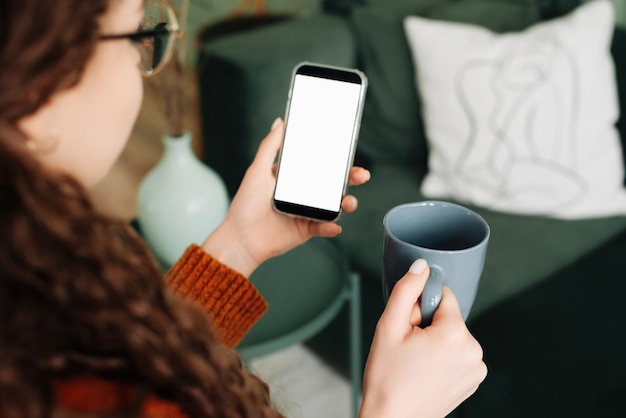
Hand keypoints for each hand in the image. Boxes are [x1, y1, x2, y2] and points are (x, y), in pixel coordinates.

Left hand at [201, 118, 369, 275]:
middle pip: (333, 184)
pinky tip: (332, 225)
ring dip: (346, 203)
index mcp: (292, 177)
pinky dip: (331, 226)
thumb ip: (270, 147)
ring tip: (348, 202)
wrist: (242, 239)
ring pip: (333, 205)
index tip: (348, 152)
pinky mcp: (307, 230)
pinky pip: (324, 227)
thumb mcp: (258, 171)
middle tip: (361, 175)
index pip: (319, 164)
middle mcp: (302, 193)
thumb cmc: (245, 205)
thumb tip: (280, 123)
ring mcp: (306, 212)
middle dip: (350, 179)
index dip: (335, 159)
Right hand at [359, 259, 486, 417]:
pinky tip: (426, 372)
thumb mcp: (389, 327)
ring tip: (416, 363)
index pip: (443, 296)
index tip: (409, 328)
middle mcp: (474, 350)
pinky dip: (444, 357)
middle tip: (408, 348)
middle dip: (428, 326)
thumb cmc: (387, 379)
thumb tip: (421, 266)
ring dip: (436, 341)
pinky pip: (459, 353)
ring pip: (453, 334)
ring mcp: (477, 368)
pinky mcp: (474, 380)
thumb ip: (406, 291)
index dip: (421, 308)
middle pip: (448, 317)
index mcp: (455, 334)